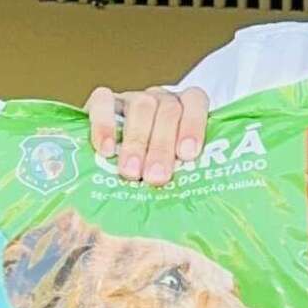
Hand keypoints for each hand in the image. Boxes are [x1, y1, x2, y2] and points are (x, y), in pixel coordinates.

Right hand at [85, 85, 209, 185]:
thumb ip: (188, 177)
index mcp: (185, 109)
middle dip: (163, 146)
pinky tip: (106, 151)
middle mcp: (160, 99)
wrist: (115, 170)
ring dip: (137, 141)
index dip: (193, 124)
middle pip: (168, 109)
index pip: (195, 101)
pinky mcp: (102, 102)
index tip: (187, 154)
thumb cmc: (157, 176)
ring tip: (131, 173)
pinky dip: (104, 126)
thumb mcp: (177, 174)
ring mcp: (131, 98)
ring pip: (140, 106)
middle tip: (156, 177)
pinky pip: (103, 102)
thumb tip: (204, 209)